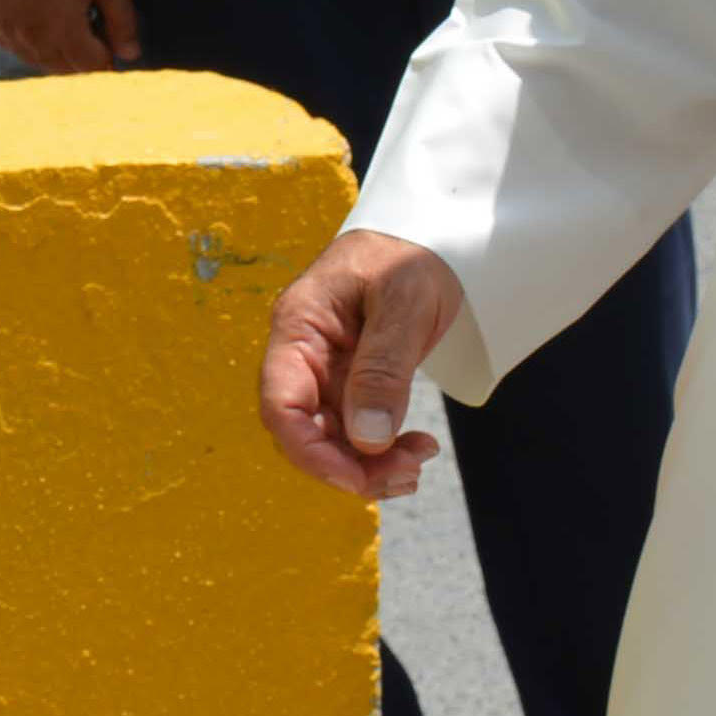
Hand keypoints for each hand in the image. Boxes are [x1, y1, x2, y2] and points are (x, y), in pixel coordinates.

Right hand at [0, 0, 141, 74]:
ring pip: (35, 58)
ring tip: (62, 10)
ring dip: (53, 47)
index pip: (91, 67)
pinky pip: (11, 42)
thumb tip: (130, 55)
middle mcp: (28, 37)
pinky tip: (36, 7)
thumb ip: (121, 20)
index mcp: (62, 30)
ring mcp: (2, 28)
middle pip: (63, 69)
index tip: (109, 35)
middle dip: (81, 54)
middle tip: (88, 21)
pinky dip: (27, 36)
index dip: (106, 54)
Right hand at [255, 228, 465, 498]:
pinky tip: (414, 449)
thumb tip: (367, 438)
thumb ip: (383, 369)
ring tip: (418, 463)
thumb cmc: (412, 254)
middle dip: (350, 464)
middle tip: (408, 473)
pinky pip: (355, 428)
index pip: (281, 404)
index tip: (357, 480)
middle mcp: (304, 353)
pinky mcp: (351, 380)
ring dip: (370, 462)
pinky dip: (382, 448)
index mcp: (298, 325)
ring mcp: (327, 369)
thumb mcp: (403, 304)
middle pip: (304, 430)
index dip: (310, 452)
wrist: (434, 236)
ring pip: (331, 437)